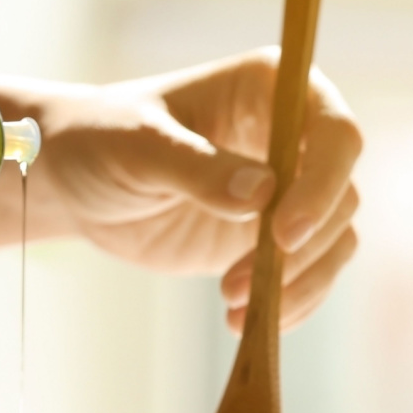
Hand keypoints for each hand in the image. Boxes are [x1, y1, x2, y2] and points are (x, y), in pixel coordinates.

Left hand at [34, 50, 360, 331]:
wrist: (72, 180)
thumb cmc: (101, 141)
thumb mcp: (137, 148)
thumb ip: (196, 168)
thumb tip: (263, 196)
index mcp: (270, 90)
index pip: (333, 134)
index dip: (321, 185)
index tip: (281, 235)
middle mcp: (291, 138)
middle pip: (340, 195)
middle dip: (300, 249)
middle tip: (236, 286)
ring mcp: (283, 191)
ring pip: (331, 240)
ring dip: (296, 283)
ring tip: (235, 309)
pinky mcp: (264, 237)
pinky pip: (303, 273)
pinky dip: (287, 302)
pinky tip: (244, 322)